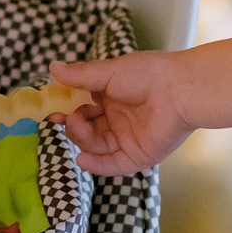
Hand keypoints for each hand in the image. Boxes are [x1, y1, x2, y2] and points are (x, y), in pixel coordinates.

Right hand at [49, 54, 193, 176]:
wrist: (179, 90)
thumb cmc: (147, 74)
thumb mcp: (108, 72)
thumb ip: (80, 75)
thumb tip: (52, 67)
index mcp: (112, 97)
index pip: (83, 108)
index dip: (67, 111)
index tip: (52, 112)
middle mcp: (118, 119)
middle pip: (87, 130)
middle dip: (74, 126)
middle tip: (68, 118)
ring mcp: (127, 139)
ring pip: (96, 146)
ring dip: (82, 139)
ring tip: (78, 126)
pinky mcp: (138, 156)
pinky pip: (113, 165)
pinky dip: (96, 165)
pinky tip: (82, 159)